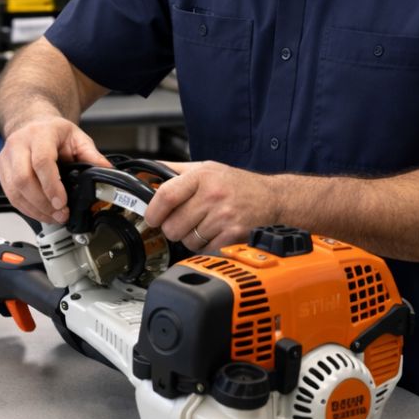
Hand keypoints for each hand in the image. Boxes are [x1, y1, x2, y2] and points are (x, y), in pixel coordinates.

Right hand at [0, 117, 111, 223]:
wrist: (32, 123)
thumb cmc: (53, 131)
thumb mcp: (76, 137)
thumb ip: (91, 155)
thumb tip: (106, 171)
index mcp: (39, 134)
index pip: (41, 161)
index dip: (51, 185)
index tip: (62, 202)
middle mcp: (18, 145)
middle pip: (23, 179)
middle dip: (42, 203)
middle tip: (60, 214)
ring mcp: (7, 158)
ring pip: (14, 191)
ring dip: (35, 209)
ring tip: (53, 217)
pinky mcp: (2, 171)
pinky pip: (11, 196)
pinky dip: (27, 208)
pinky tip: (41, 213)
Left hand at [143, 161, 280, 250]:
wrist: (273, 198)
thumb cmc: (237, 184)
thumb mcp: (206, 168)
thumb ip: (176, 171)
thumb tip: (146, 172)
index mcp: (202, 176)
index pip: (166, 196)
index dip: (153, 211)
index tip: (152, 217)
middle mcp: (213, 195)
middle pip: (173, 224)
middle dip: (172, 228)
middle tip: (182, 222)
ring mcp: (224, 217)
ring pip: (187, 240)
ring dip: (190, 238)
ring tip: (203, 226)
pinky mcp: (233, 236)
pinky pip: (204, 250)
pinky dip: (205, 247)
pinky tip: (214, 234)